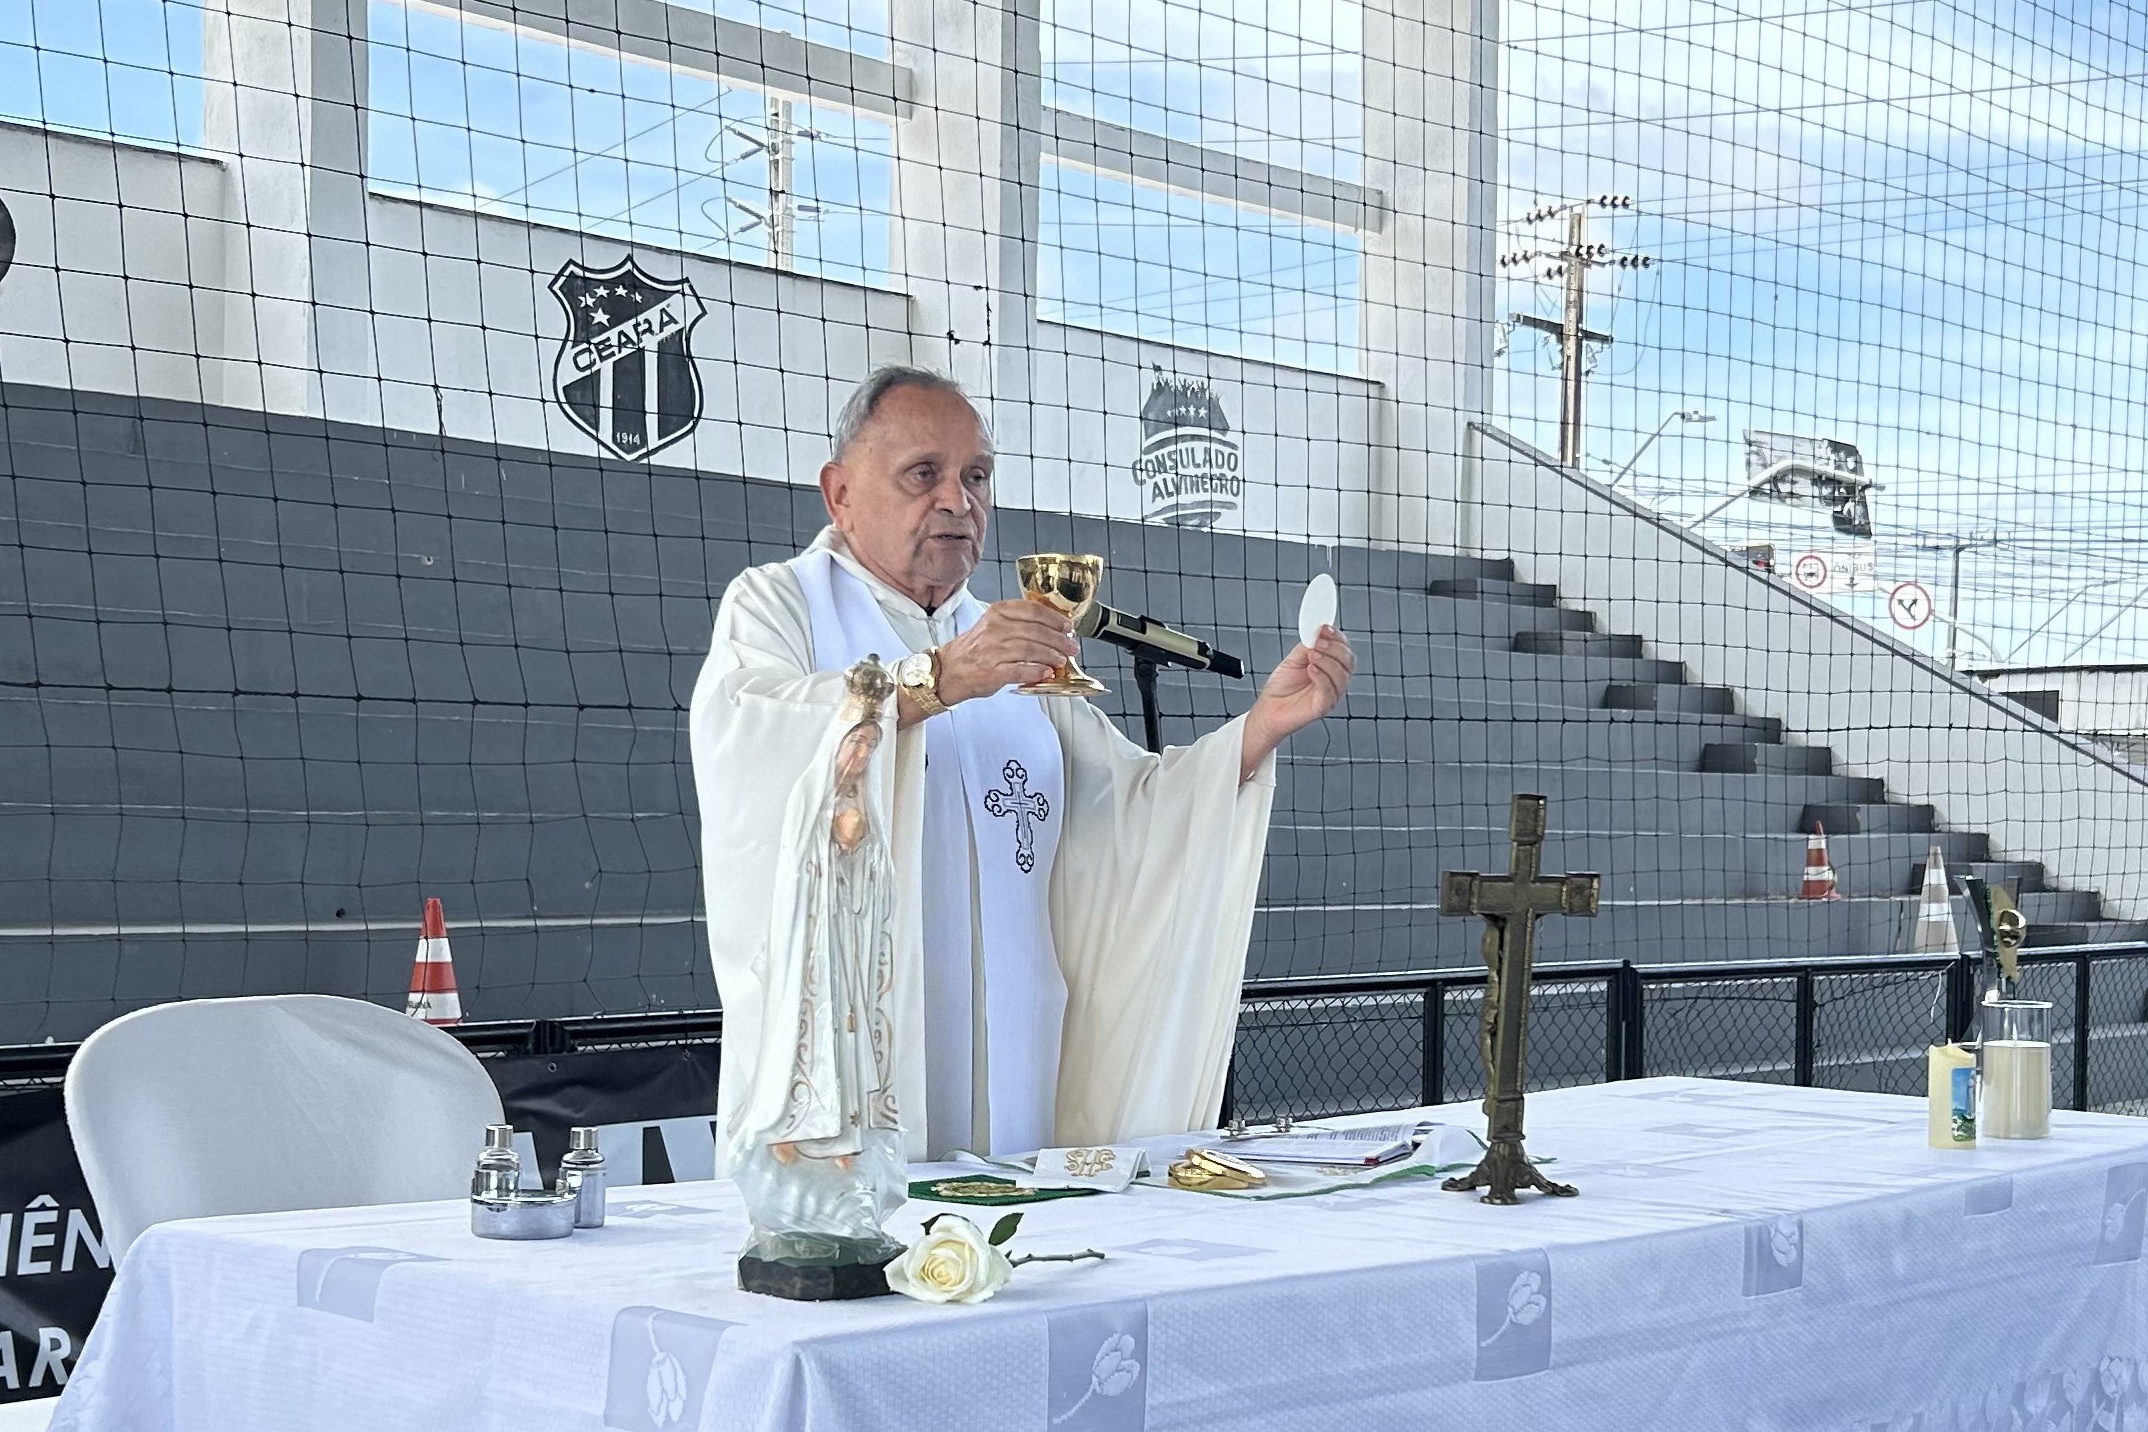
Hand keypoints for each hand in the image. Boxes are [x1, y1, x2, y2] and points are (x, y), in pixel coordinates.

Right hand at [934, 600, 1079, 704]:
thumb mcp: (992, 625)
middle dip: (1058, 640)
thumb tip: (1051, 630)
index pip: (1032, 610)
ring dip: (1051, 655)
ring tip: (1062, 660)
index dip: (1054, 619)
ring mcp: (992, 650)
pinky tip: (1046, 673)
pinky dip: (1037, 671)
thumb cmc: (973, 650)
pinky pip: (1020, 670)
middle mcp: (994, 628)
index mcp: (997, 613)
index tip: (1067, 626)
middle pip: (1036, 631)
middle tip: (1071, 647)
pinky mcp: (992, 671)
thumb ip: (1018, 624)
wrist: (947, 671)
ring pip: (1031, 649)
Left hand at [1241, 626, 1353, 778]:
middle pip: (1348, 661)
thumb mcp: (1294, 659)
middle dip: (1335, 648)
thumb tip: (1316, 631)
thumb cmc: (1281, 688)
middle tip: (1319, 642)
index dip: (1338, 637)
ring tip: (1311, 656)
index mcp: (1330, 667)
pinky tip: (1311, 670)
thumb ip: (1307, 646)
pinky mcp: (1323, 706)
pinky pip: (1329, 690)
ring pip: (1342, 675)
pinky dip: (1321, 677)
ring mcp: (1331, 694)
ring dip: (1327, 661)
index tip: (1326, 628)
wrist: (1268, 709)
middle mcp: (1334, 680)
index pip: (1344, 649)